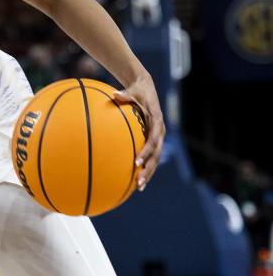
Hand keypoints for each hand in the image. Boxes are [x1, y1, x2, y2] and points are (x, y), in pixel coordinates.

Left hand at [113, 74, 163, 191]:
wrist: (146, 88)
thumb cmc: (137, 90)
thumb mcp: (133, 90)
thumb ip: (125, 94)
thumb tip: (115, 94)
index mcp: (157, 121)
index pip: (152, 140)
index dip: (146, 151)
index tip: (136, 161)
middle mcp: (159, 131)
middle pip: (156, 155)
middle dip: (148, 169)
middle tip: (138, 182)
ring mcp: (157, 137)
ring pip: (155, 159)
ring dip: (148, 173)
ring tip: (138, 187)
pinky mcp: (153, 140)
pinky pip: (150, 156)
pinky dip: (145, 167)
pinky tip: (135, 180)